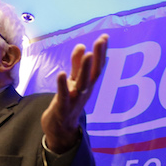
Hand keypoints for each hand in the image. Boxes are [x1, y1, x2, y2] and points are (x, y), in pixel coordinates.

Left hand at [41, 34, 107, 153]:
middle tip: (100, 41)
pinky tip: (62, 73)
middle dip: (97, 57)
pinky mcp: (62, 108)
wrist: (60, 129)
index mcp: (88, 84)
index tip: (105, 36)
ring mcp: (74, 100)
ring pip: (82, 84)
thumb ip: (77, 64)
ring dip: (85, 69)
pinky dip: (63, 85)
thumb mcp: (74, 82)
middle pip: (94, 73)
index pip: (97, 66)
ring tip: (88, 54)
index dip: (101, 52)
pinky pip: (63, 95)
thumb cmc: (68, 102)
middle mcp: (84, 91)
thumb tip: (82, 45)